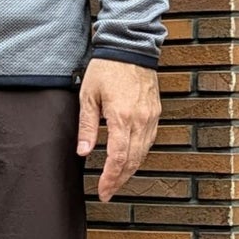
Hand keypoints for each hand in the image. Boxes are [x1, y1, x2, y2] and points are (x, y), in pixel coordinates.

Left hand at [77, 58, 160, 201]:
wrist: (130, 45)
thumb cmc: (107, 68)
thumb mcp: (88, 97)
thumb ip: (87, 127)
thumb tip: (83, 152)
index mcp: (122, 117)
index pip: (118, 157)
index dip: (111, 178)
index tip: (103, 191)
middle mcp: (140, 119)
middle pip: (133, 160)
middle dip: (119, 180)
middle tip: (108, 192)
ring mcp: (150, 116)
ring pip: (143, 153)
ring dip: (130, 170)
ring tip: (117, 181)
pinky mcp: (154, 112)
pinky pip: (149, 141)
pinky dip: (139, 155)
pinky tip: (130, 162)